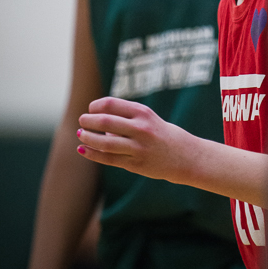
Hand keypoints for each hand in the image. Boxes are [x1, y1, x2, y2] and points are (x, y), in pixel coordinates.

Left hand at [77, 97, 193, 182]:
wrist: (186, 156)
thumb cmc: (162, 134)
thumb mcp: (147, 119)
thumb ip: (124, 119)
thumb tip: (97, 123)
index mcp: (143, 113)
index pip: (111, 104)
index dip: (95, 106)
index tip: (91, 109)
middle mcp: (141, 129)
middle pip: (105, 122)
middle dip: (88, 121)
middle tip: (82, 121)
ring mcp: (138, 148)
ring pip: (104, 142)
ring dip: (88, 137)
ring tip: (81, 135)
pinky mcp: (136, 164)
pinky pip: (109, 158)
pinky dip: (92, 154)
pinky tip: (82, 149)